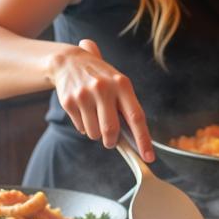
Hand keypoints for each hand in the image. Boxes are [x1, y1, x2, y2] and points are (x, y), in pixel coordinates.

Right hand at [49, 38, 153, 159]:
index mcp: (122, 84)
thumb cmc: (101, 77)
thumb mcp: (117, 83)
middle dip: (112, 141)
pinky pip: (81, 128)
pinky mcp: (69, 102)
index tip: (148, 157)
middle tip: (111, 141)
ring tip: (95, 116)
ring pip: (94, 133)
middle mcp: (104, 88)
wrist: (69, 61)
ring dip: (96, 133)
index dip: (143, 139)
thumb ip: (126, 106)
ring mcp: (85, 95)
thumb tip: (135, 139)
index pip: (136, 117)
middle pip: (111, 130)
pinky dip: (84, 126)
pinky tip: (83, 110)